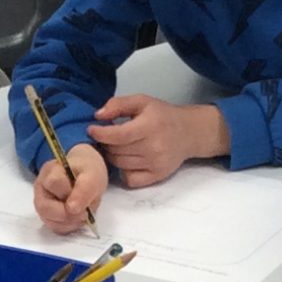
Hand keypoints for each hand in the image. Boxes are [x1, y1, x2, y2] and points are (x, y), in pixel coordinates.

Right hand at [33, 141, 106, 232]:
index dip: (69, 193)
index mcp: (50, 171)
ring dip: (70, 222)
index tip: (84, 196)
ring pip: (49, 221)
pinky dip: (70, 227)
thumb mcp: (93, 175)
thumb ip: (84, 189)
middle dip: (67, 214)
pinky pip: (55, 228)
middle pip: (44, 207)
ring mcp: (42, 204)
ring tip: (83, 213)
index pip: (53, 183)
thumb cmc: (88, 173)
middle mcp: (40, 188)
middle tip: (84, 211)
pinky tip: (78, 218)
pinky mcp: (48, 216)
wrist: (86, 176)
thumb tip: (72, 209)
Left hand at [88, 96, 228, 188]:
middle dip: (106, 143)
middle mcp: (154, 147)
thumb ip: (119, 104)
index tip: (92, 130)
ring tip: (116, 146)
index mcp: (150, 126)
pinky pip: (130, 179)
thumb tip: (98, 115)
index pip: (118, 136)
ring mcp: (156, 164)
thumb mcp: (142, 101)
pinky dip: (123, 171)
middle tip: (106, 137)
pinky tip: (127, 160)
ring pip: (120, 165)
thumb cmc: (162, 116)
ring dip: (112, 156)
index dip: (100, 134)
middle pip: (116, 151)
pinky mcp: (157, 176)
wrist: (188, 133)